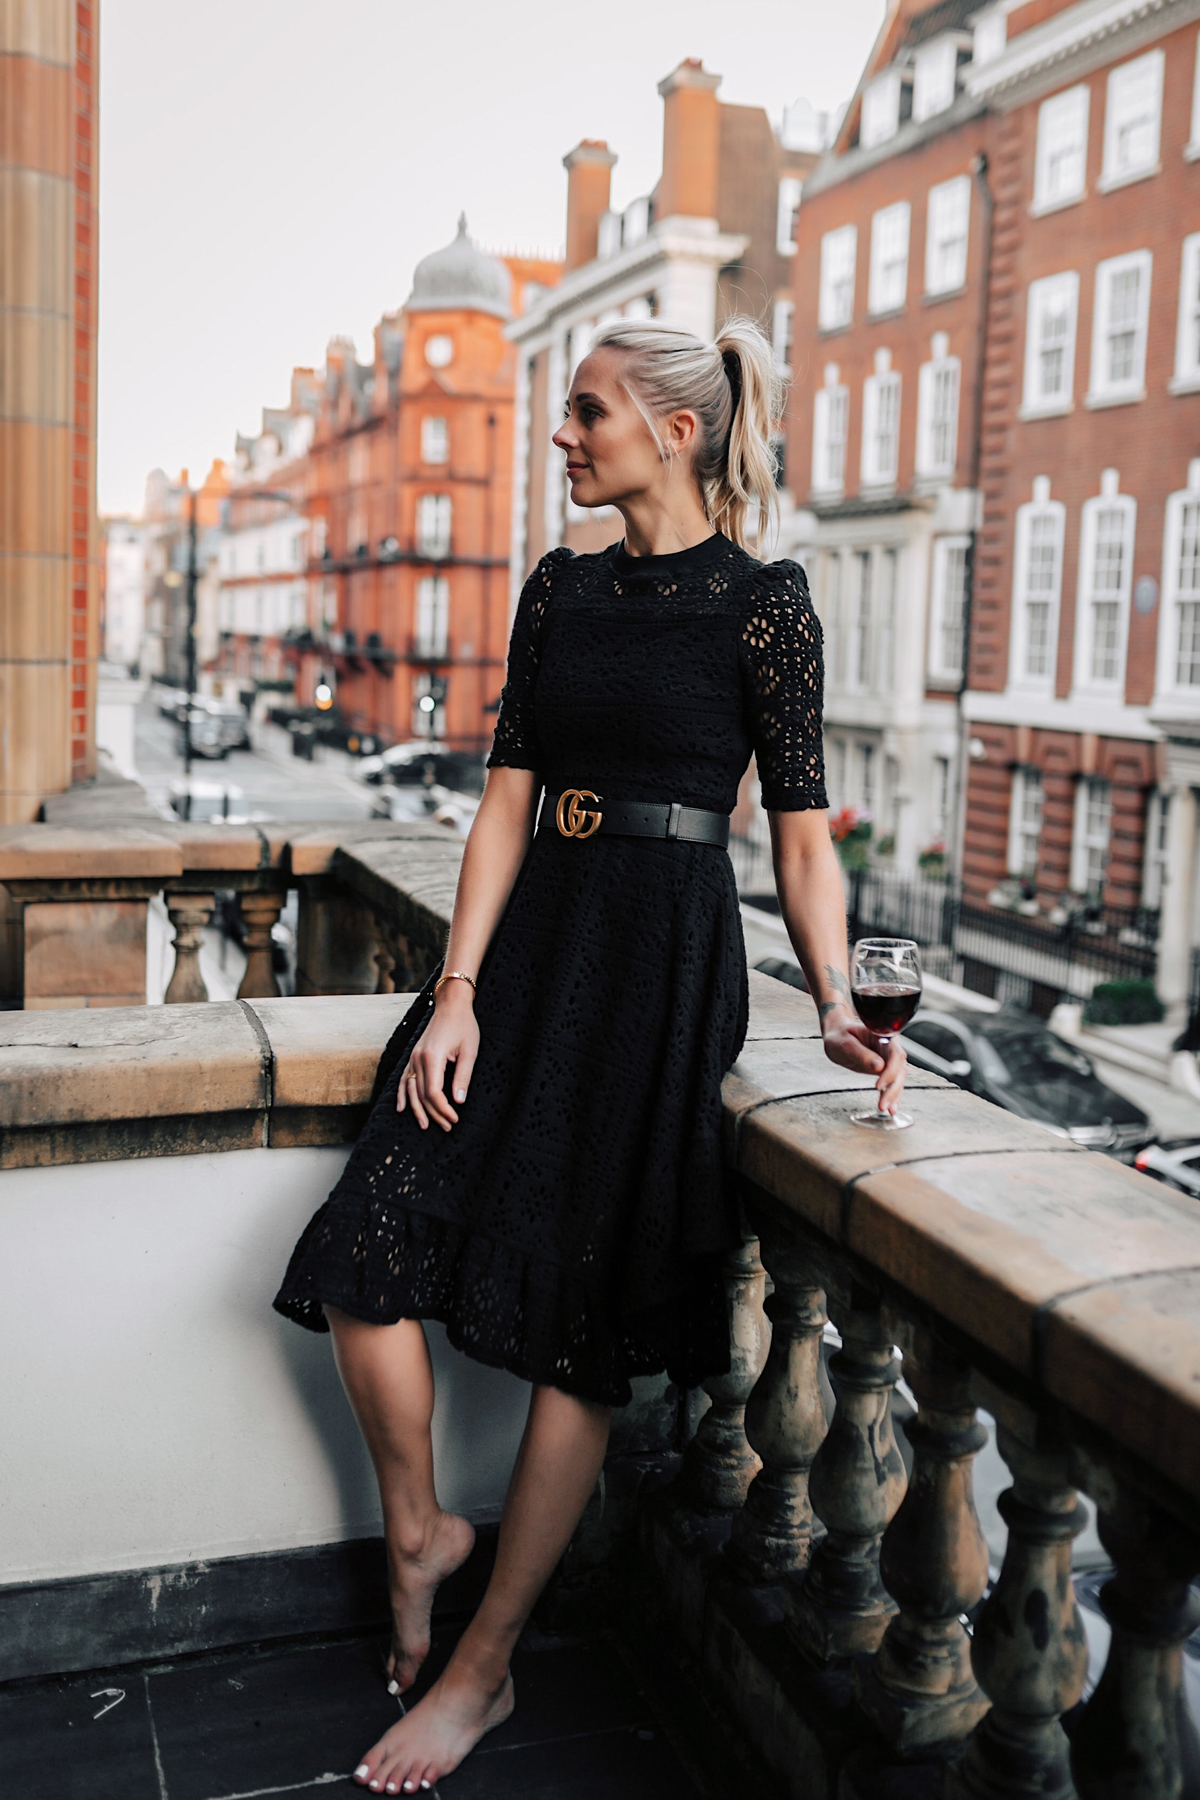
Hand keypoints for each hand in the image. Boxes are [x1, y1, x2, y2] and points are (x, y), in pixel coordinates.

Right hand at [397, 990, 478, 1131]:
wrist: (451, 1005)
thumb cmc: (464, 1026)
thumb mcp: (469, 1051)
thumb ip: (462, 1076)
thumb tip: (458, 1102)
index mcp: (432, 1057)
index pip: (433, 1092)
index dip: (443, 1109)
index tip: (455, 1119)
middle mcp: (418, 1058)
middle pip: (422, 1094)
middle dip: (434, 1113)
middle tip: (448, 1127)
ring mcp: (413, 1057)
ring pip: (411, 1090)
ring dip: (418, 1109)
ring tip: (426, 1125)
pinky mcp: (413, 1056)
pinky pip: (404, 1079)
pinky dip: (402, 1095)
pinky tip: (402, 1108)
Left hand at [821, 1010, 908, 1116]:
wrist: (838, 1037)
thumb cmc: (840, 1036)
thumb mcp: (845, 1043)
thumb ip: (861, 1053)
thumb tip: (879, 1066)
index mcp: (883, 1035)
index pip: (895, 1054)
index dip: (891, 1071)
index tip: (879, 1086)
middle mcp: (890, 1047)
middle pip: (900, 1069)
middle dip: (893, 1088)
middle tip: (883, 1104)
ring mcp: (889, 1059)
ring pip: (898, 1078)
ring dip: (894, 1095)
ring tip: (887, 1110)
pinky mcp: (885, 1070)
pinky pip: (892, 1083)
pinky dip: (892, 1095)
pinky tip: (890, 1108)